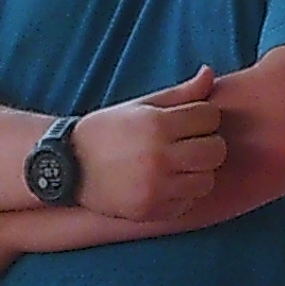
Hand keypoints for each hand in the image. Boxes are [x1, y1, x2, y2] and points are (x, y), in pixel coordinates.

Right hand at [74, 67, 224, 220]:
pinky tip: (167, 183)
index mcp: (156, 125)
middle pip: (215, 150)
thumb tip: (209, 73)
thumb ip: (180, 93)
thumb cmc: (108, 131)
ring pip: (207, 180)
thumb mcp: (140, 106)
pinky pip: (189, 203)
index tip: (188, 121)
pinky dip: (184, 194)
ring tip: (179, 165)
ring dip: (198, 171)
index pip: (210, 117)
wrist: (69, 167)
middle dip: (207, 144)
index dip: (203, 117)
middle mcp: (158, 157)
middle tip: (189, 144)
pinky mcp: (151, 211)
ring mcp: (155, 188)